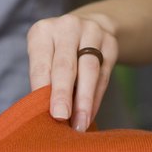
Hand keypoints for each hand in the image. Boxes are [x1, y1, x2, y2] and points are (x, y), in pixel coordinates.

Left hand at [27, 13, 117, 131]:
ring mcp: (92, 32)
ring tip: (80, 124)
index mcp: (43, 32)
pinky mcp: (110, 43)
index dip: (42, 89)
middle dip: (63, 94)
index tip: (46, 111)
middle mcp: (67, 27)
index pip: (41, 65)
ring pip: (89, 70)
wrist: (88, 27)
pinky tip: (90, 115)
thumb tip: (45, 116)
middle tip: (61, 118)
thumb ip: (44, 81)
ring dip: (84, 101)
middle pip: (65, 65)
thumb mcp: (43, 58)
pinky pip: (104, 74)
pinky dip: (96, 98)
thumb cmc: (56, 52)